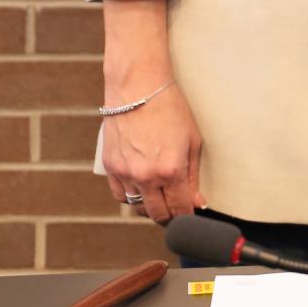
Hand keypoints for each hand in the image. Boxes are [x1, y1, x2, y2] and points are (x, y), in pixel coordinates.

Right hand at [100, 79, 205, 223]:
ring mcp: (125, 173)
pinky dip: (131, 196)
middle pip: (157, 214)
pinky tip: (142, 189)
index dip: (187, 217)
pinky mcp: (110, 167)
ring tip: (160, 198)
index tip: (191, 216)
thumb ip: (192, 175)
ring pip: (137, 207)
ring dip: (150, 207)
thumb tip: (197, 201)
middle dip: (170, 217)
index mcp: (171, 170)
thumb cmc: (170, 110)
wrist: (137, 89)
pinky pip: (120, 195)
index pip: (180, 209)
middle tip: (177, 212)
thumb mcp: (192, 141)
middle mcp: (146, 176)